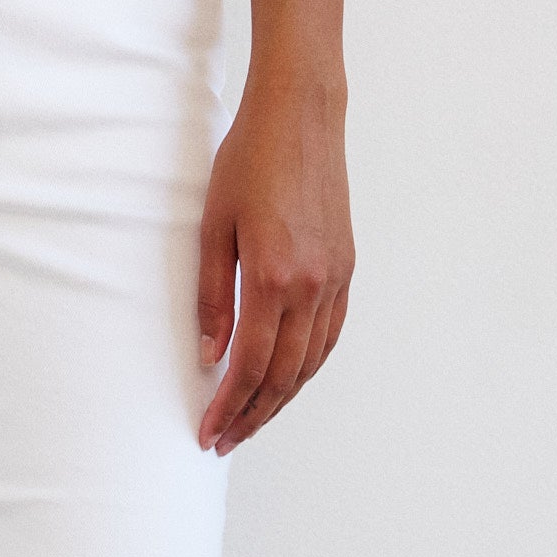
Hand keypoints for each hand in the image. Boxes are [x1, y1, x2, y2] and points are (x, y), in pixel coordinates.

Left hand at [194, 75, 351, 453]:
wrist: (301, 116)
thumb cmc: (248, 161)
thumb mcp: (213, 227)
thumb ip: (211, 296)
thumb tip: (210, 355)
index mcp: (274, 277)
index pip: (251, 364)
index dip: (229, 406)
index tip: (209, 431)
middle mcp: (312, 286)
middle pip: (284, 375)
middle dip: (253, 415)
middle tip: (225, 440)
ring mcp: (335, 278)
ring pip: (311, 362)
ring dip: (282, 398)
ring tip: (252, 419)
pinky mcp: (346, 268)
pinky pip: (330, 335)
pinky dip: (309, 366)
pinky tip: (289, 378)